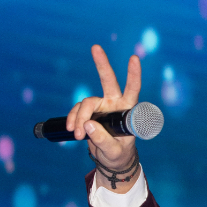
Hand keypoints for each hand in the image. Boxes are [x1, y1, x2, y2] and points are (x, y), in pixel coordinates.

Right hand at [67, 45, 141, 177]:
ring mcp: (102, 106)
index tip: (134, 58)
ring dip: (78, 117)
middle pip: (108, 81)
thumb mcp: (113, 151)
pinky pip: (78, 110)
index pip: (132, 90)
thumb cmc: (119, 154)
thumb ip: (102, 140)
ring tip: (77, 134)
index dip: (133, 75)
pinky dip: (73, 119)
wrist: (111, 159)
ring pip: (86, 103)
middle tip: (96, 47)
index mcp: (128, 111)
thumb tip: (87, 125)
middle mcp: (115, 104)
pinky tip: (72, 129)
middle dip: (102, 64)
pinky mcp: (90, 112)